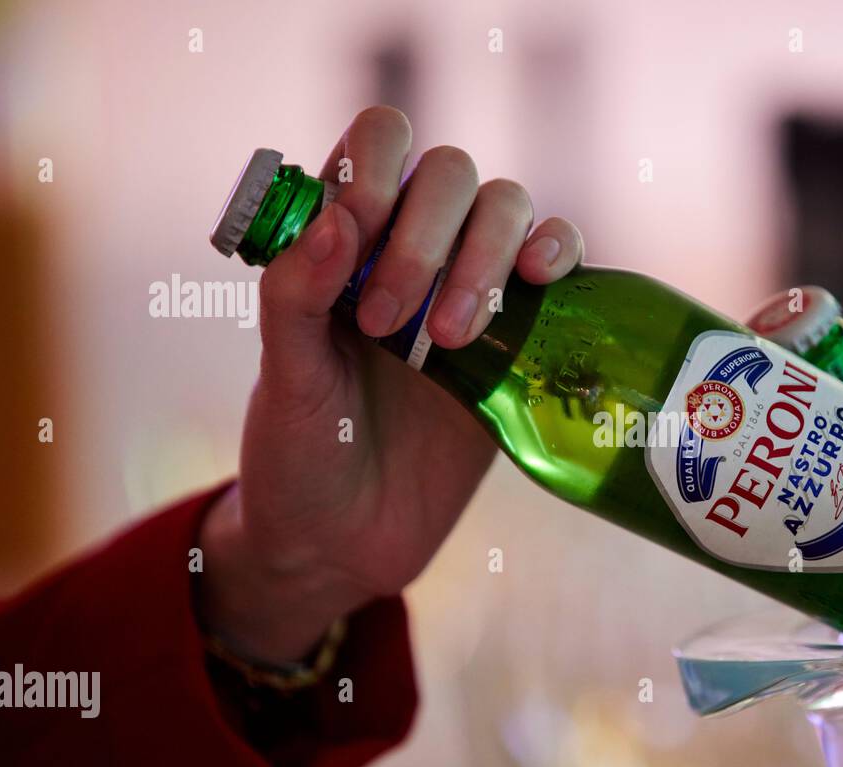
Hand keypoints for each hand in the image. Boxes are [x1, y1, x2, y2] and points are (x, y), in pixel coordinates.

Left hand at [197, 106, 584, 663]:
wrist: (348, 546)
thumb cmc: (300, 459)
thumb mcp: (283, 380)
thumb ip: (296, 294)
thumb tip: (341, 218)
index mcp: (343, 244)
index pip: (376, 145)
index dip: (377, 169)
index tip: (359, 234)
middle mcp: (411, 252)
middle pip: (451, 174)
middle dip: (427, 236)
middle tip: (393, 325)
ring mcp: (471, 290)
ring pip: (508, 208)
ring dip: (486, 254)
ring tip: (453, 337)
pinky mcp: (524, 338)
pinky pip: (560, 261)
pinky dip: (558, 250)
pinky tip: (539, 279)